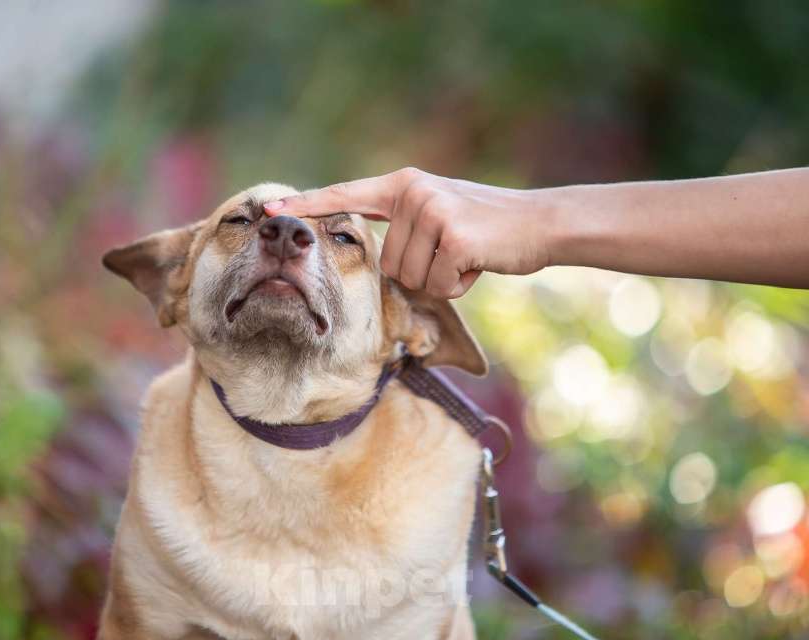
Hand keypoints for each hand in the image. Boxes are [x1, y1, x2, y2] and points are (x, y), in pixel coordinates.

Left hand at [263, 168, 551, 297]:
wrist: (539, 223)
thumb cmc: (487, 228)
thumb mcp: (439, 214)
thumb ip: (404, 225)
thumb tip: (379, 261)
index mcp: (403, 185)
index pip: (346, 195)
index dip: (308, 204)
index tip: (269, 208)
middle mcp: (413, 192)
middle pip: (387, 264)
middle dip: (419, 272)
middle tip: (453, 252)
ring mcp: (432, 211)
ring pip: (409, 278)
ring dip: (439, 279)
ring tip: (466, 255)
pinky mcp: (453, 236)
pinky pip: (436, 285)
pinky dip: (458, 285)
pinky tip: (477, 262)